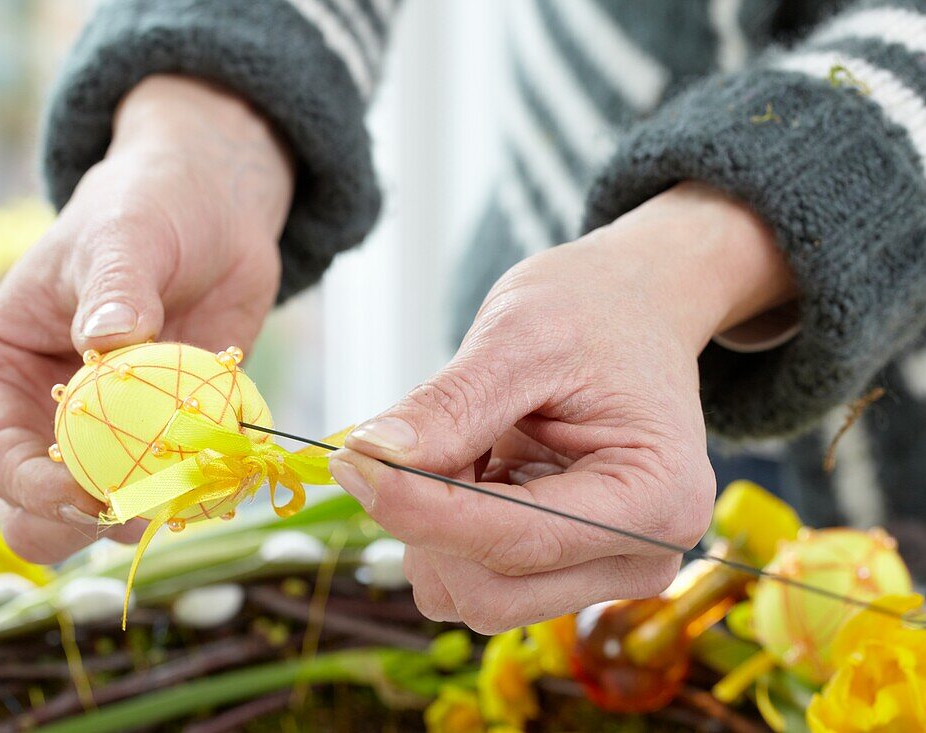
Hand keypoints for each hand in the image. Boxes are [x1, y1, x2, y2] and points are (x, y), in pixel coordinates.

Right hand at [0, 76, 292, 562]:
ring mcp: (100, 434)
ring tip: (192, 485)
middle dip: (85, 521)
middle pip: (36, 512)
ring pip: (103, 512)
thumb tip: (107, 338)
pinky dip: (197, 492)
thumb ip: (115, 287)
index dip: (36, 491)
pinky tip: (226, 471)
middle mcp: (37, 414)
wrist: (212, 213)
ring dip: (147, 512)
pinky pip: (169, 489)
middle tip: (144, 505)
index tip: (91, 496)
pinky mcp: (159, 438)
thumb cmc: (147, 209)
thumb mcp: (126, 236)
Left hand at [329, 183, 795, 632]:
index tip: (354, 464)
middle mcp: (641, 556)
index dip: (420, 510)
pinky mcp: (564, 574)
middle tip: (419, 437)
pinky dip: (444, 533)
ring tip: (465, 442)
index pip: (517, 541)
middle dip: (430, 519)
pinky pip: (473, 583)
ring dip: (434, 527)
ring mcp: (604, 574)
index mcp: (657, 497)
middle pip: (491, 591)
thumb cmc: (593, 312)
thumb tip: (373, 456)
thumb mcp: (521, 335)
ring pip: (473, 596)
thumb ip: (451, 404)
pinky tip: (473, 469)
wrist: (630, 311)